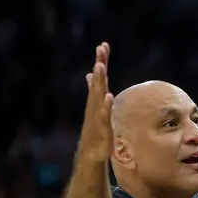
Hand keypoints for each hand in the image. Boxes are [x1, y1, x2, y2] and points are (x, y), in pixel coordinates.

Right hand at [78, 42, 113, 164]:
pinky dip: (105, 106)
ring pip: (98, 95)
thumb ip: (94, 90)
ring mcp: (97, 115)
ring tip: (100, 66)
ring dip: (99, 81)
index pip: (99, 77)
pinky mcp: (103, 128)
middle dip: (100, 65)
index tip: (103, 45)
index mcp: (96, 99)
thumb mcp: (96, 107)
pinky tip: (108, 96)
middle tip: (100, 48)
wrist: (91, 152)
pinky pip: (104, 115)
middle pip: (98, 82)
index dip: (101, 61)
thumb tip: (89, 75)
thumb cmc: (95, 129)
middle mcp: (95, 104)